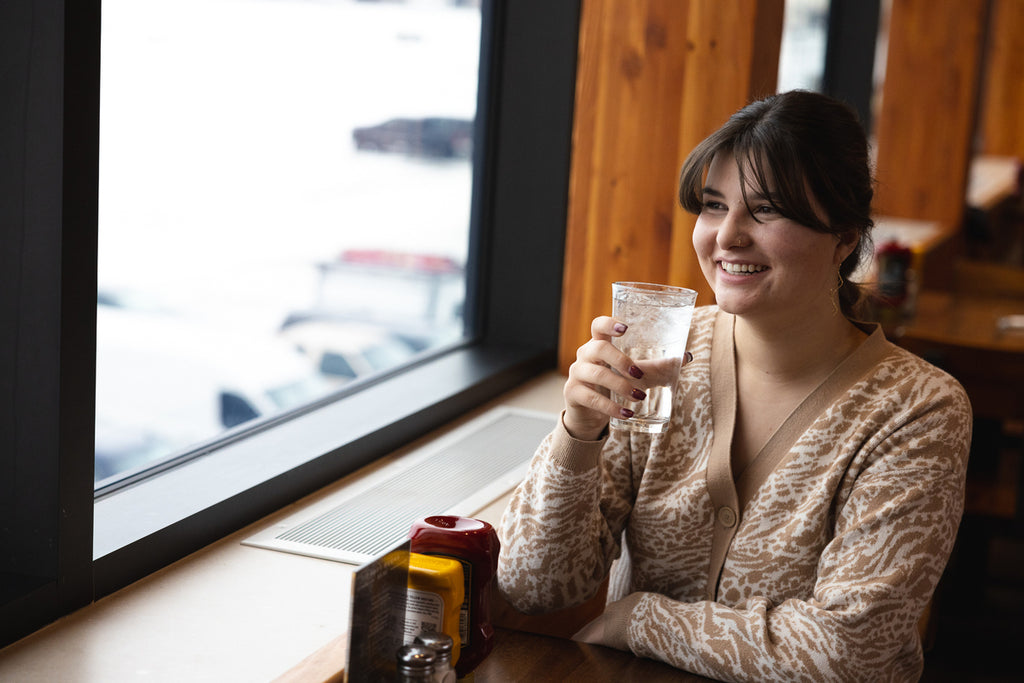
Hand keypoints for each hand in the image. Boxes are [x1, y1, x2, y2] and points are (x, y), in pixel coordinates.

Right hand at [563, 316, 647, 440]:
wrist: (587, 414)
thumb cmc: (612, 387)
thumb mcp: (631, 375)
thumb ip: (655, 367)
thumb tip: (686, 357)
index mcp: (598, 345)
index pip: (598, 326)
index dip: (608, 323)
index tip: (625, 328)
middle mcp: (585, 356)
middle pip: (599, 348)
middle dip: (620, 360)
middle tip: (639, 374)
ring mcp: (577, 374)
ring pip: (596, 374)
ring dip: (620, 385)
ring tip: (639, 397)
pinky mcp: (573, 394)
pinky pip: (592, 398)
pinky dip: (611, 407)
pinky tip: (627, 414)